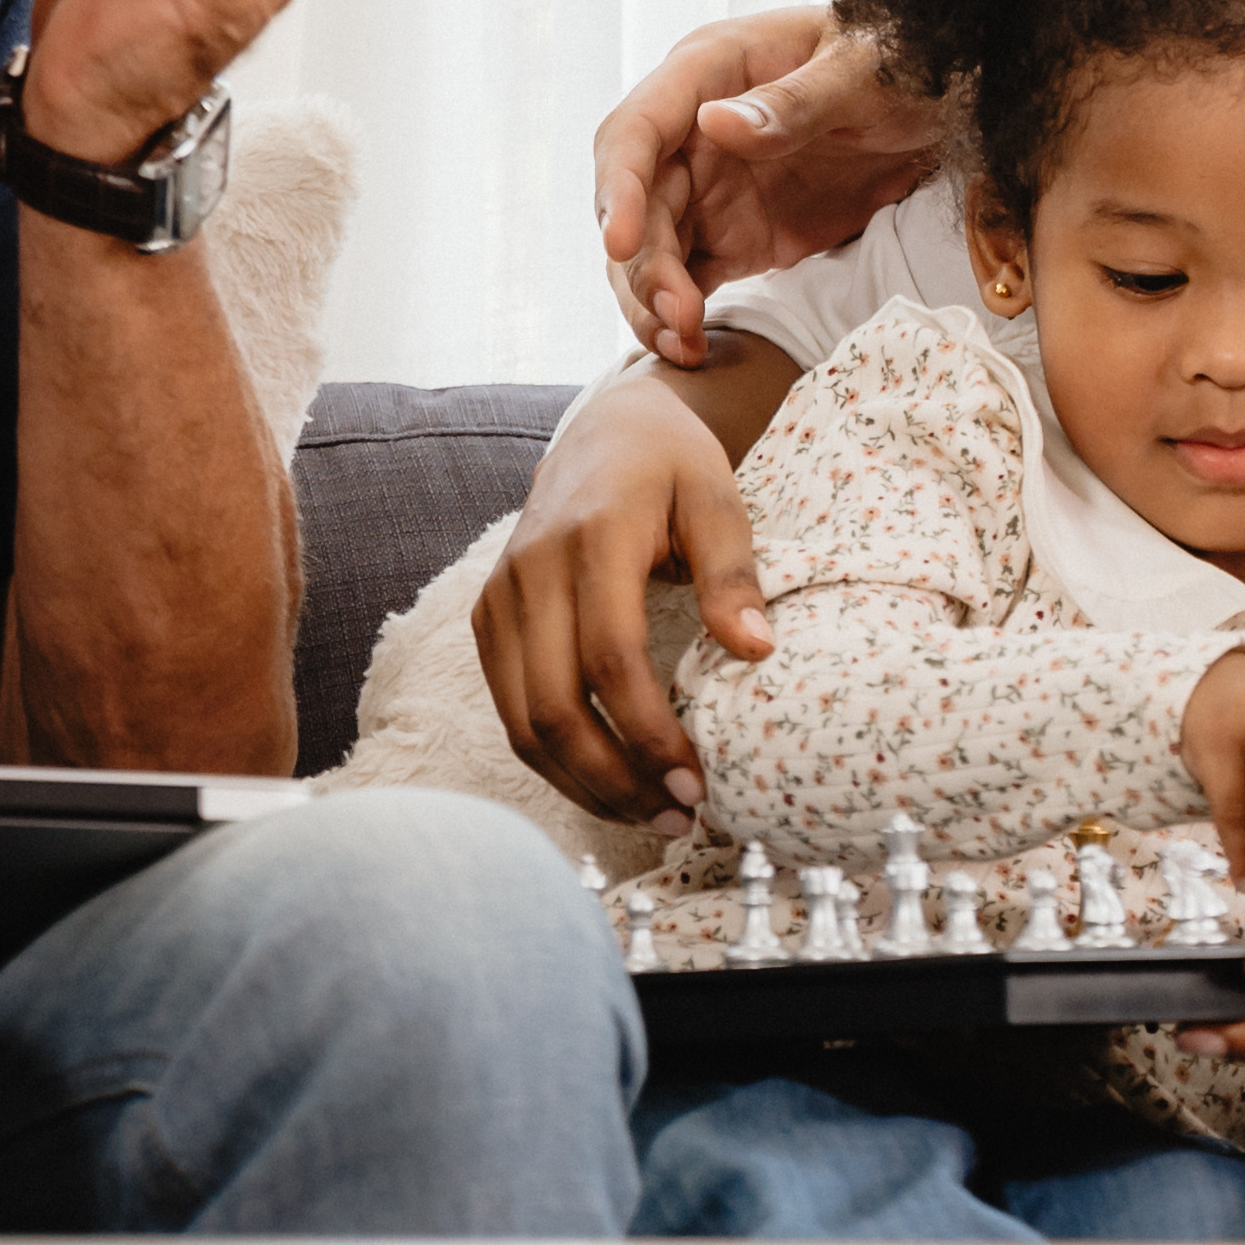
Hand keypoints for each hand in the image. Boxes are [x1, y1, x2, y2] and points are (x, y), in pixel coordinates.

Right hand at [473, 374, 771, 819]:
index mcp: (591, 536)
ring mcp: (498, 598)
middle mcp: (530, 570)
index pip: (611, 660)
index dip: (650, 735)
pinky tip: (610, 783)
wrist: (606, 428)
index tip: (698, 783)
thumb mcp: (718, 497)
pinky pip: (511, 711)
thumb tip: (756, 649)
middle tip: (678, 816)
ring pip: (523, 724)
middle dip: (616, 780)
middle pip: (554, 708)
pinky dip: (556, 761)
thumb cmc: (671, 464)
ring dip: (584, 784)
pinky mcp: (488, 620)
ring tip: (651, 815)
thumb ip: (734, 573)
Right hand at [594, 6, 944, 364]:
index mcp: (709, 70)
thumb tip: (713, 124)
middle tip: (678, 313)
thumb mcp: (862, 72)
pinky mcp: (733, 235)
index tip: (621, 243)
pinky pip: (687, 278)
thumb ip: (796, 102)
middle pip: (637, 204)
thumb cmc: (901, 63)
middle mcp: (692, 132)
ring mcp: (709, 188)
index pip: (636, 130)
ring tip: (685, 343)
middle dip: (643, 264)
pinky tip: (690, 350)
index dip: (620, 188)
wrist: (943, 103)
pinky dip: (679, 316)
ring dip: (653, 300)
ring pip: (650, 251)